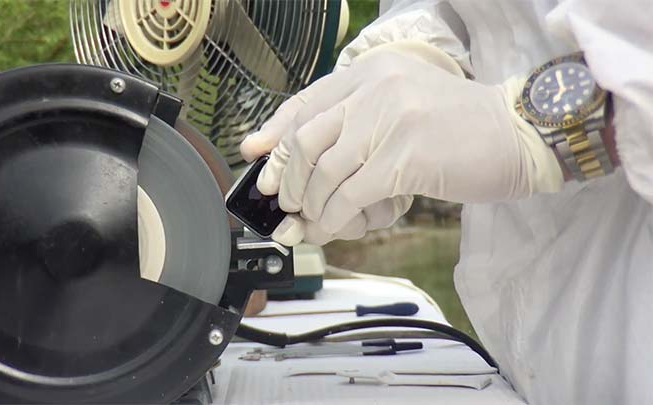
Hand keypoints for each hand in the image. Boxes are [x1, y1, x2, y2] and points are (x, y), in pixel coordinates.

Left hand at [241, 47, 562, 245]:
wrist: (520, 135)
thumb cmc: (459, 130)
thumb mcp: (400, 112)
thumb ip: (353, 125)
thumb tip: (301, 158)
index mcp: (371, 71)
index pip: (305, 103)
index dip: (273, 135)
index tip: (253, 159)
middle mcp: (375, 87)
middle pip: (304, 139)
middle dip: (288, 180)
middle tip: (287, 204)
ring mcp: (389, 119)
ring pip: (323, 172)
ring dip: (311, 207)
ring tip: (311, 224)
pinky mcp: (404, 156)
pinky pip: (349, 195)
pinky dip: (334, 218)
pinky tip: (333, 229)